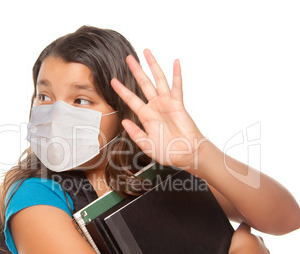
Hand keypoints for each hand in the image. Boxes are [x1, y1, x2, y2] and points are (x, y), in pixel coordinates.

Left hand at [111, 49, 206, 169]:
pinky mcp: (178, 104)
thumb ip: (135, 134)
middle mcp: (155, 107)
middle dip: (135, 71)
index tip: (113, 81)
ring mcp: (167, 103)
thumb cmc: (169, 152)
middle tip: (128, 58)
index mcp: (146, 117)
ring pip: (158, 80)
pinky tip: (175, 62)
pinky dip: (176, 74)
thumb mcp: (147, 145)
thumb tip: (124, 122)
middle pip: (143, 84)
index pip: (131, 99)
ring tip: (147, 52)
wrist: (186, 154)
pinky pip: (177, 86)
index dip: (122, 90)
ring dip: (153, 66)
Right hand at [229, 223, 273, 253]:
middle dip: (255, 253)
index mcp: (259, 241)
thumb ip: (244, 226)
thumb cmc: (240, 249)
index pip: (256, 239)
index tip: (244, 244)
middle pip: (262, 251)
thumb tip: (246, 221)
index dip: (250, 241)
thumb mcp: (240, 233)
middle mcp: (266, 251)